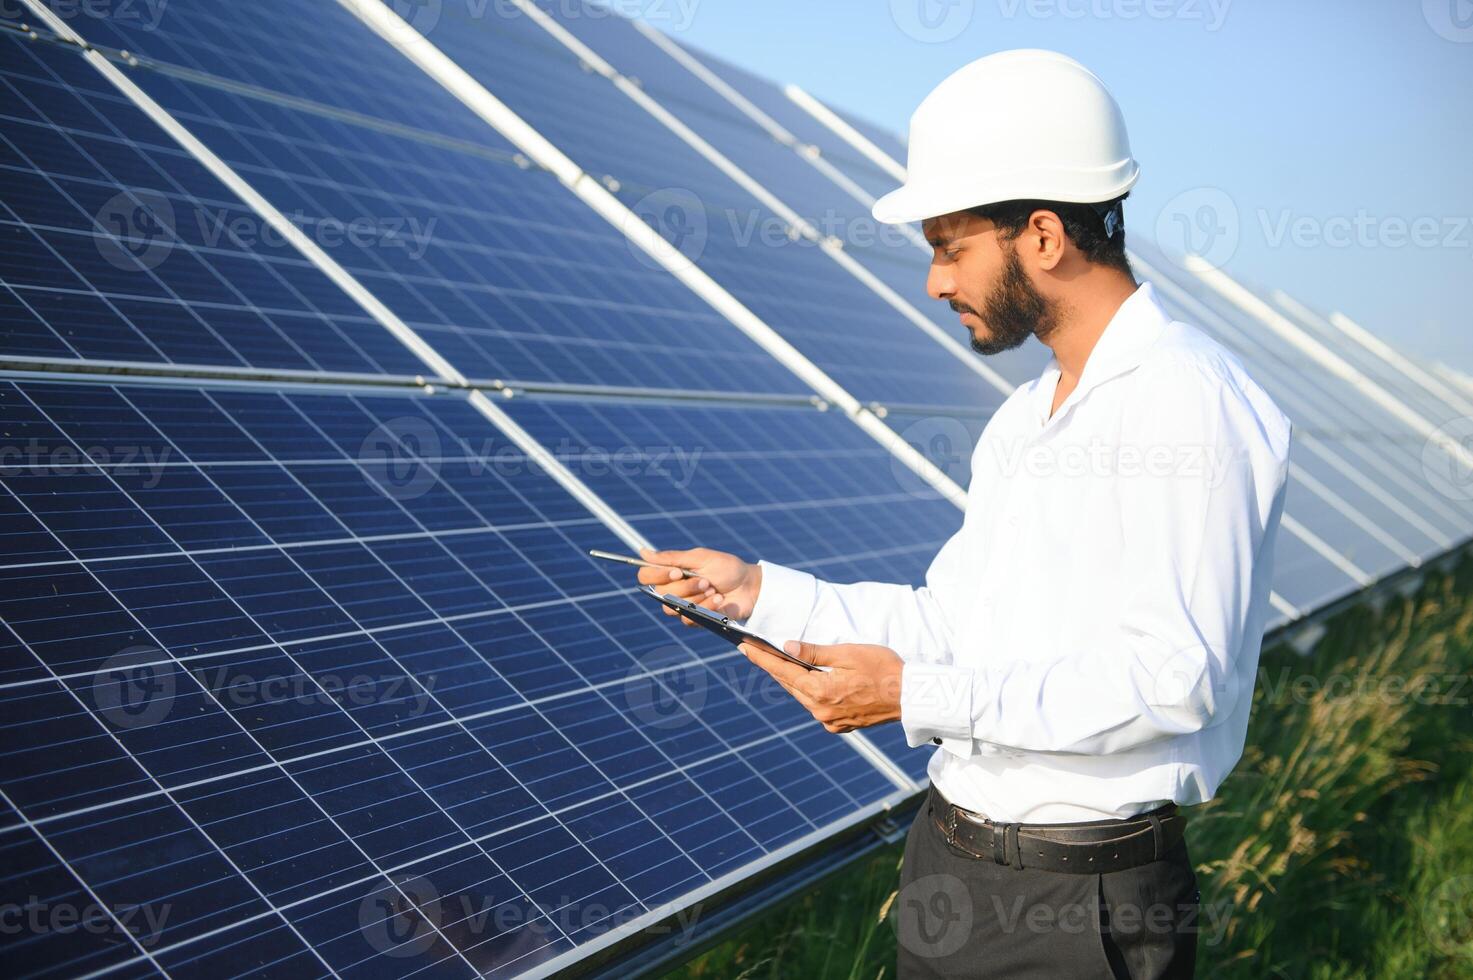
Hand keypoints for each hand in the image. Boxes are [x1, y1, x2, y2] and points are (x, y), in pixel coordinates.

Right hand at [636, 547, 762, 621]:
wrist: (749, 586)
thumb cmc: (726, 568)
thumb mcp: (700, 558)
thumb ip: (673, 558)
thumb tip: (643, 552)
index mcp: (671, 573)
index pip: (646, 576)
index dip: (658, 575)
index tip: (677, 571)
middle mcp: (673, 591)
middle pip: (661, 594)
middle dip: (686, 587)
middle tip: (705, 581)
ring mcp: (683, 607)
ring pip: (674, 609)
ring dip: (697, 598)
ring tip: (713, 590)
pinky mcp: (696, 620)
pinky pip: (690, 619)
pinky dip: (706, 608)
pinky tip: (719, 600)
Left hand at [738, 640, 902, 733]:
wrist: (912, 697)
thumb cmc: (884, 669)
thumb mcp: (848, 653)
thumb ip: (815, 652)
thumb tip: (787, 647)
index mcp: (821, 692)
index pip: (783, 671)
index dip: (762, 658)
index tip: (744, 647)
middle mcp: (821, 711)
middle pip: (790, 685)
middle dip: (774, 667)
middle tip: (755, 650)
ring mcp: (830, 721)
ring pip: (803, 696)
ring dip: (794, 679)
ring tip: (780, 662)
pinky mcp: (840, 725)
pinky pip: (817, 706)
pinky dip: (811, 692)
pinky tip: (810, 680)